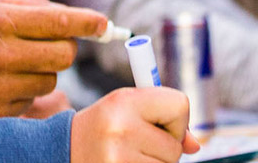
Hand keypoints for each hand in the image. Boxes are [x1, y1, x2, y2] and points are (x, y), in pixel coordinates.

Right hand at [0, 0, 105, 118]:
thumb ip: (35, 5)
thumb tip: (79, 18)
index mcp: (1, 20)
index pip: (58, 22)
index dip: (87, 22)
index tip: (105, 25)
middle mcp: (0, 54)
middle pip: (64, 55)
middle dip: (64, 47)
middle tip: (52, 41)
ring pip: (52, 80)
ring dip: (43, 70)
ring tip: (16, 60)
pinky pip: (33, 99)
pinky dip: (26, 89)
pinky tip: (4, 78)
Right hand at [71, 87, 199, 162]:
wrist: (62, 150)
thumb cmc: (103, 128)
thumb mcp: (125, 110)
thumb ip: (162, 119)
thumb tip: (195, 146)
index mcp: (123, 101)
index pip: (179, 105)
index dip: (177, 120)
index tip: (162, 125)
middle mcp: (120, 128)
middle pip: (174, 146)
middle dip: (163, 149)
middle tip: (136, 144)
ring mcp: (117, 158)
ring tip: (127, 156)